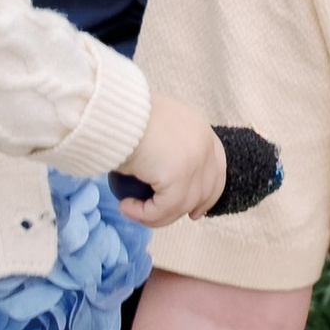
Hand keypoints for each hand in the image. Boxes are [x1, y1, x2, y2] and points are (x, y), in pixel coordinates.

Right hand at [117, 96, 226, 228]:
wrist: (114, 111)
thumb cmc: (123, 116)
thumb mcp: (153, 127)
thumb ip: (164, 148)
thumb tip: (158, 173)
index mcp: (200, 130)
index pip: (216, 167)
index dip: (208, 192)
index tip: (194, 210)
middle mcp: (204, 144)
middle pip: (208, 189)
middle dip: (188, 209)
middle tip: (160, 218)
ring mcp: (196, 160)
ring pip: (182, 205)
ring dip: (154, 215)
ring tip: (128, 208)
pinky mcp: (180, 176)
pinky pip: (163, 209)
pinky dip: (143, 213)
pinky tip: (124, 206)